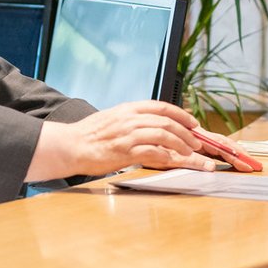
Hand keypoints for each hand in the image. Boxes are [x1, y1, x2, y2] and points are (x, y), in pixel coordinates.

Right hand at [26, 101, 217, 180]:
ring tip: (191, 153)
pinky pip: (153, 152)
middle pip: (168, 122)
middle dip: (187, 133)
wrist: (70, 145)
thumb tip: (151, 122)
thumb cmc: (90, 135)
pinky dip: (168, 156)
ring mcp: (128, 135)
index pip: (162, 106)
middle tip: (196, 142)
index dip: (181, 115)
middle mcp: (130, 118)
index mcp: (129, 108)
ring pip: (164, 135)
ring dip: (181, 145)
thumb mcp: (113, 117)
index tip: (193, 123)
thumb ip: (132, 118)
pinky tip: (174, 160)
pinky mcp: (125, 152)